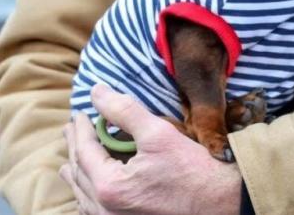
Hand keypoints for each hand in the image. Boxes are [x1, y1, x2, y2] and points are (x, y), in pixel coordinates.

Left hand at [60, 85, 240, 214]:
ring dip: (78, 176)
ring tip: (71, 164)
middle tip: (72, 130)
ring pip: (84, 198)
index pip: (85, 151)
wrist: (221, 203)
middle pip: (80, 175)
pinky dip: (89, 198)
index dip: (81, 129)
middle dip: (75, 149)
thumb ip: (124, 110)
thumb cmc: (193, 169)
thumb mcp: (158, 133)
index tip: (81, 113)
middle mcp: (106, 211)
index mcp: (110, 186)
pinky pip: (96, 214)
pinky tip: (91, 194)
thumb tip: (96, 91)